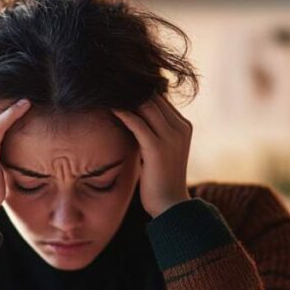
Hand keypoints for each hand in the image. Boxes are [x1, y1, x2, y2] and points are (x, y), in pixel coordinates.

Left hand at [111, 94, 192, 217]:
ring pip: (146, 105)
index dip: (139, 90)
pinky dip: (122, 113)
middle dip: (131, 89)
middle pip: (153, 97)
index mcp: (183, 126)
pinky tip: (109, 109)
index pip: (160, 98)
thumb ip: (152, 131)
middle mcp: (180, 127)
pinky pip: (137, 123)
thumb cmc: (159, 178)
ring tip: (107, 92)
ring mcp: (171, 137)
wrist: (170, 205)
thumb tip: (133, 116)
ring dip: (125, 97)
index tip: (118, 86)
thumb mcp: (160, 150)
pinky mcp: (157, 148)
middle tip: (109, 84)